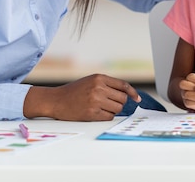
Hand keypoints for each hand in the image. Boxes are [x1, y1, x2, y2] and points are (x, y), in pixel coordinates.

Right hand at [23, 74, 140, 120]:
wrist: (56, 100)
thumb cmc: (74, 91)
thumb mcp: (90, 81)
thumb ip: (107, 84)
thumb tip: (126, 94)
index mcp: (99, 78)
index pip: (123, 85)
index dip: (133, 93)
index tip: (137, 99)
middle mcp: (98, 88)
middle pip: (122, 99)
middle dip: (119, 103)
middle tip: (109, 103)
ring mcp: (95, 101)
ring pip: (117, 109)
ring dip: (112, 110)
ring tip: (100, 107)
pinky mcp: (92, 113)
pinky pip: (109, 117)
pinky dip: (106, 116)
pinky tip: (96, 112)